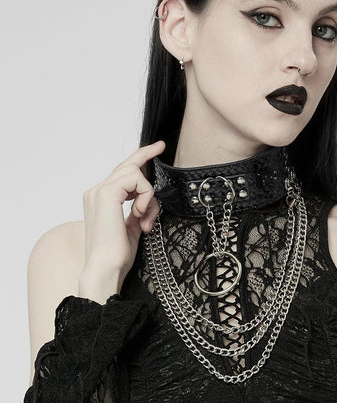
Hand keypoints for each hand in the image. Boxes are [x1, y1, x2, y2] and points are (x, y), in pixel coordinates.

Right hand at [79, 141, 164, 302]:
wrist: (105, 269)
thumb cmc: (117, 253)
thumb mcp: (132, 226)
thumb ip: (137, 208)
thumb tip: (147, 199)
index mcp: (99, 199)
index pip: (121, 173)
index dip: (139, 158)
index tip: (156, 148)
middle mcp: (96, 191)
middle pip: (128, 165)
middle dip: (146, 155)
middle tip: (161, 146)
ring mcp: (99, 190)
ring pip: (135, 174)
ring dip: (148, 195)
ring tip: (144, 217)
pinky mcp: (107, 193)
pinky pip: (137, 180)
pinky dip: (146, 197)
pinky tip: (140, 215)